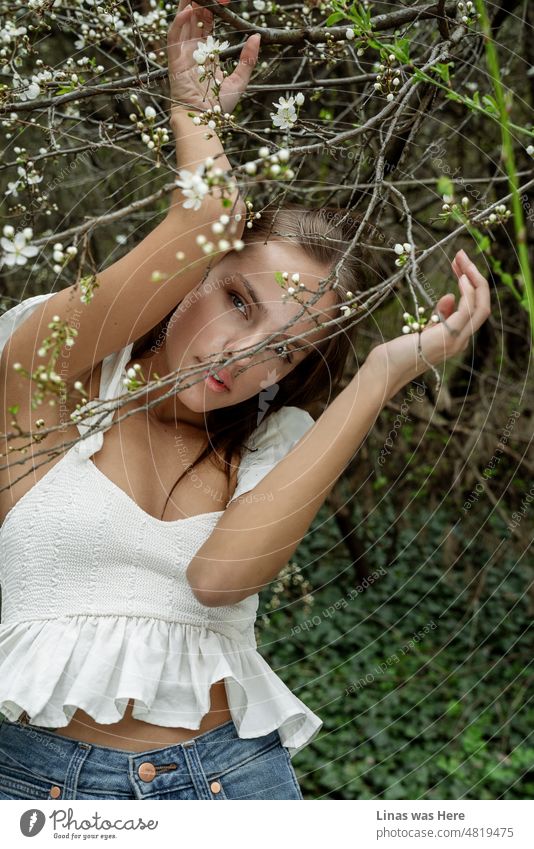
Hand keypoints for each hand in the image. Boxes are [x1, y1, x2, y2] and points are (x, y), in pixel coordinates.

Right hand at [167, 0, 260, 114]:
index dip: (212, 11)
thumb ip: (248, 59)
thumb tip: (257, 37)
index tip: (222, 0)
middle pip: (194, 20)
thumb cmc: (219, 108)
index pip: (207, 26)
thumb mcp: (239, 81)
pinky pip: (173, 36)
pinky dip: (179, 21)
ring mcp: (182, 56)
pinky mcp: (174, 62)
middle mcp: (193, 52)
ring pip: (182, 23)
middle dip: (199, 3)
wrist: (204, 123)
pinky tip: (188, 9)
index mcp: (207, 55)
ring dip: (188, 6)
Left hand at [367, 248, 491, 398]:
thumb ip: (441, 316)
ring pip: (481, 306)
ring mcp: (457, 340)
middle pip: (483, 305)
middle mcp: (461, 341)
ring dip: (474, 279)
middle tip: (462, 256)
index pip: (474, 309)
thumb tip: (451, 296)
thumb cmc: (400, 350)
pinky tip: (460, 277)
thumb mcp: (424, 330)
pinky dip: (468, 292)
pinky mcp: (448, 337)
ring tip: (462, 260)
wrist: (386, 368)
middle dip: (476, 277)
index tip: (459, 265)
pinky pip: (468, 311)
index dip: (470, 285)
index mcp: (457, 338)